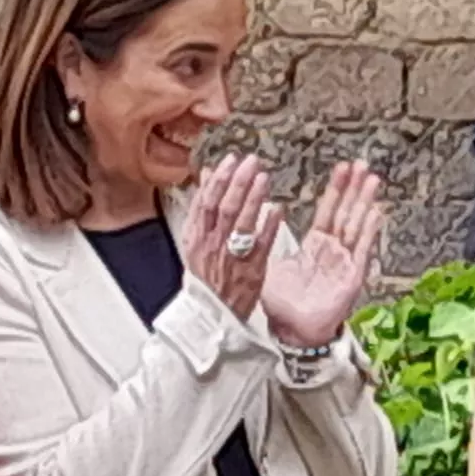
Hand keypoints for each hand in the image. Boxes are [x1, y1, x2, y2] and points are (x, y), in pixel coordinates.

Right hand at [184, 154, 281, 319]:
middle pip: (225, 207)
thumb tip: (205, 174)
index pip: (206, 201)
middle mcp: (213, 244)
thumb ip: (202, 206)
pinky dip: (269, 225)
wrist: (213, 314)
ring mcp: (232, 256)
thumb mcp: (195, 240)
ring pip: (242, 222)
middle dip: (238, 182)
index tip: (231, 160)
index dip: (218, 179)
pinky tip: (279, 209)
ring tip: (264, 178)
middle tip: (252, 162)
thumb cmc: (206, 276)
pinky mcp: (252, 269)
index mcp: (196, 236)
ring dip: (254, 198)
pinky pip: (261, 244)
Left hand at [263, 160, 384, 348]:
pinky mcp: (352, 276)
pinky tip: (376, 212)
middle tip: (361, 163)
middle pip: (346, 212)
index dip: (336, 190)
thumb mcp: (269, 266)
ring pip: (356, 225)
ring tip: (372, 179)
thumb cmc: (284, 305)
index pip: (327, 211)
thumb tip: (250, 220)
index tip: (342, 168)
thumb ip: (262, 241)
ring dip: (365, 202)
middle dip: (353, 188)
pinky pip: (361, 250)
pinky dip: (369, 231)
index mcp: (315, 246)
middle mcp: (333, 251)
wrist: (294, 333)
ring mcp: (345, 262)